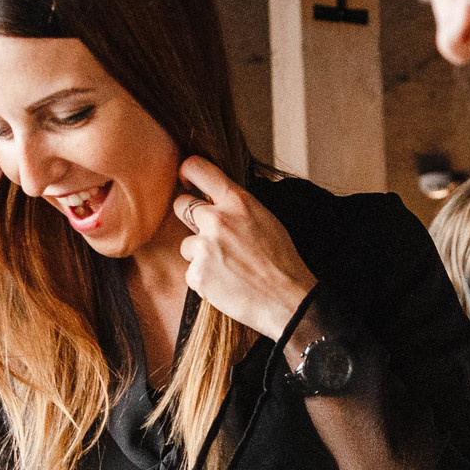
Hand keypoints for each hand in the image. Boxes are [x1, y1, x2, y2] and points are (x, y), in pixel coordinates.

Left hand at [174, 157, 315, 340]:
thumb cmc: (282, 262)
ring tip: (228, 268)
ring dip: (200, 255)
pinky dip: (204, 280)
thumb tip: (219, 198)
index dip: (187, 172)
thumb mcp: (267, 220)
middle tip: (207, 233)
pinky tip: (226, 285)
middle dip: (189, 216)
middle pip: (181, 204)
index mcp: (238, 202)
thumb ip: (239, 207)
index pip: (198, 169)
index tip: (186, 179)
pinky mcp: (198, 274)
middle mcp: (217, 220)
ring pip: (187, 245)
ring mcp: (205, 247)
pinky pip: (191, 273)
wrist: (288, 301)